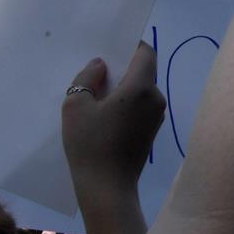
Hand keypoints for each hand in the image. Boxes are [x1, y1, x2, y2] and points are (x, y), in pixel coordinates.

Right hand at [63, 41, 165, 197]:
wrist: (107, 187)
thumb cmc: (90, 144)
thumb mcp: (76, 106)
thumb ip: (86, 78)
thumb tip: (100, 66)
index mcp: (141, 87)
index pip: (145, 53)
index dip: (130, 46)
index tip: (110, 49)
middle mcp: (155, 98)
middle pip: (143, 71)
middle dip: (122, 69)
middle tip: (96, 74)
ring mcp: (157, 116)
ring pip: (141, 90)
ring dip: (122, 88)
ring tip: (96, 96)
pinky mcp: (152, 131)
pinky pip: (141, 106)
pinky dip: (126, 104)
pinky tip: (105, 115)